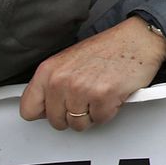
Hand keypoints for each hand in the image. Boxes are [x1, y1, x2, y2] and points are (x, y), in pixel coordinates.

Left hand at [19, 17, 165, 131]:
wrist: (137, 40)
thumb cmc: (108, 49)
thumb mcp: (69, 61)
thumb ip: (53, 83)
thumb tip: (44, 106)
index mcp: (48, 70)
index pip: (28, 109)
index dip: (44, 112)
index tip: (54, 109)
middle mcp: (61, 80)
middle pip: (55, 121)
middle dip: (72, 115)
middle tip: (85, 100)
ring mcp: (81, 89)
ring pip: (78, 124)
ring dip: (91, 114)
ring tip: (99, 95)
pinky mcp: (102, 97)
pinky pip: (100, 120)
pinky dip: (108, 111)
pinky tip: (111, 95)